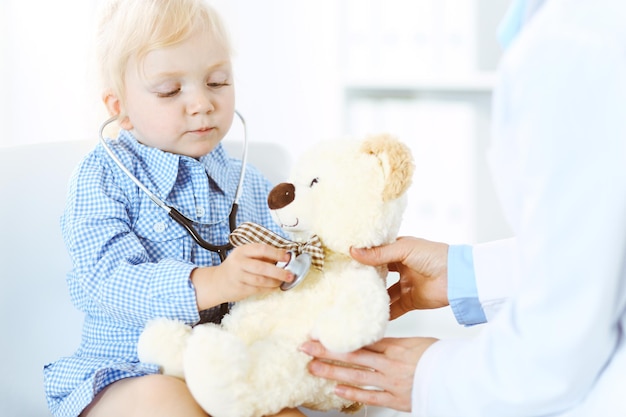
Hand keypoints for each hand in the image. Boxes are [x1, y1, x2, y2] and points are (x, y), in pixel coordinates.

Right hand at [191, 243, 292, 308]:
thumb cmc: (237, 267)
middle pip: (262, 267)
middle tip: (290, 275)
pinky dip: (269, 289)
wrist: (217, 282)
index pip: (261, 249)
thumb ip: (262, 256)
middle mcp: (238, 262)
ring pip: (261, 280)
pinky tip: (274, 287)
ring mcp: (238, 277)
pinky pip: (258, 289)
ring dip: (275, 282)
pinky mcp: (239, 289)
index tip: (287, 257)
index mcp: (242, 250)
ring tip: (282, 281)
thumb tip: (284, 258)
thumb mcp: (245, 256)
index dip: (276, 253)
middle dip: (278, 272)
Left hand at [300, 337, 437, 411]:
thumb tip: (373, 342)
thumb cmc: (442, 357)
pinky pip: (371, 396)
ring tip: (313, 368)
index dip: (338, 338)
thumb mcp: (416, 342)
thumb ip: (393, 343)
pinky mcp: (397, 399)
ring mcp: (392, 381)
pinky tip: (337, 391)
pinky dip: (353, 394)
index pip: (361, 341)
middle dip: (327, 351)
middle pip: (353, 355)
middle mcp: (391, 363)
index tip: (320, 334)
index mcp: (396, 345)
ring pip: (357, 375)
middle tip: (305, 347)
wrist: (460, 377)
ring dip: (333, 371)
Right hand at [350, 236, 448, 318]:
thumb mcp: (404, 249)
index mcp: (400, 250)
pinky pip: (393, 309)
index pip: (376, 253)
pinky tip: (369, 315)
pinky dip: (383, 314)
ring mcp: (405, 285)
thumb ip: (379, 253)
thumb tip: (353, 251)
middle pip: (378, 274)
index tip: (344, 260)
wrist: (458, 278)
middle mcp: (401, 267)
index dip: (362, 256)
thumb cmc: (435, 256)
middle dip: (364, 278)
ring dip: (372, 296)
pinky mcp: (410, 301)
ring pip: (384, 293)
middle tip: (344, 281)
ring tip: (352, 299)